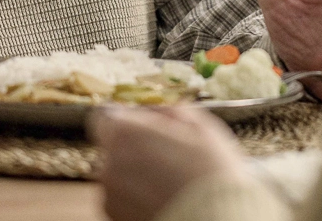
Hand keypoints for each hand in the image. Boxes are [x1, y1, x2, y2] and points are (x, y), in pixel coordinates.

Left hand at [90, 105, 249, 220]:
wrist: (215, 219)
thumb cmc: (210, 172)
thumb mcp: (198, 125)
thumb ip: (168, 111)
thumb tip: (157, 112)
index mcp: (125, 133)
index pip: (105, 116)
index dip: (125, 119)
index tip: (142, 125)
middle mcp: (110, 164)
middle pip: (114, 147)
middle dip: (135, 147)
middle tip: (167, 155)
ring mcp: (111, 195)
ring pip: (119, 174)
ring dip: (137, 173)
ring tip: (169, 180)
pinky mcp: (116, 218)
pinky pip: (123, 198)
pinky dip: (138, 196)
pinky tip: (164, 196)